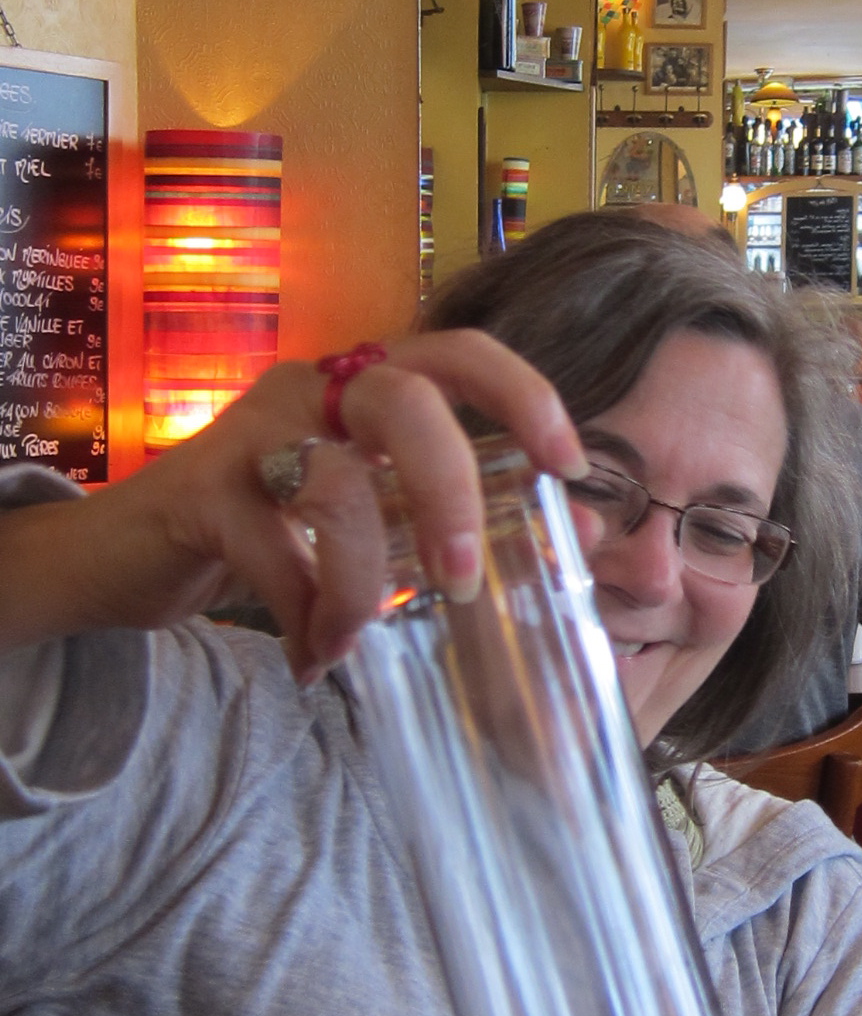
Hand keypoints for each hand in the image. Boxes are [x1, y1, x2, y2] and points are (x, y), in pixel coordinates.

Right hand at [0, 333, 586, 681]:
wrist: (122, 553)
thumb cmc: (270, 530)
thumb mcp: (371, 519)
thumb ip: (454, 521)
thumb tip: (585, 539)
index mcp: (367, 387)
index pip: (458, 352)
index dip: (521, 394)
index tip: (569, 463)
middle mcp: (314, 390)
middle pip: (406, 400)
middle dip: (451, 490)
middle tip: (464, 579)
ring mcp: (251, 434)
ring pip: (333, 485)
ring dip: (364, 575)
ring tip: (368, 639)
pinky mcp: (199, 492)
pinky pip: (270, 554)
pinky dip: (302, 617)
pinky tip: (314, 662)